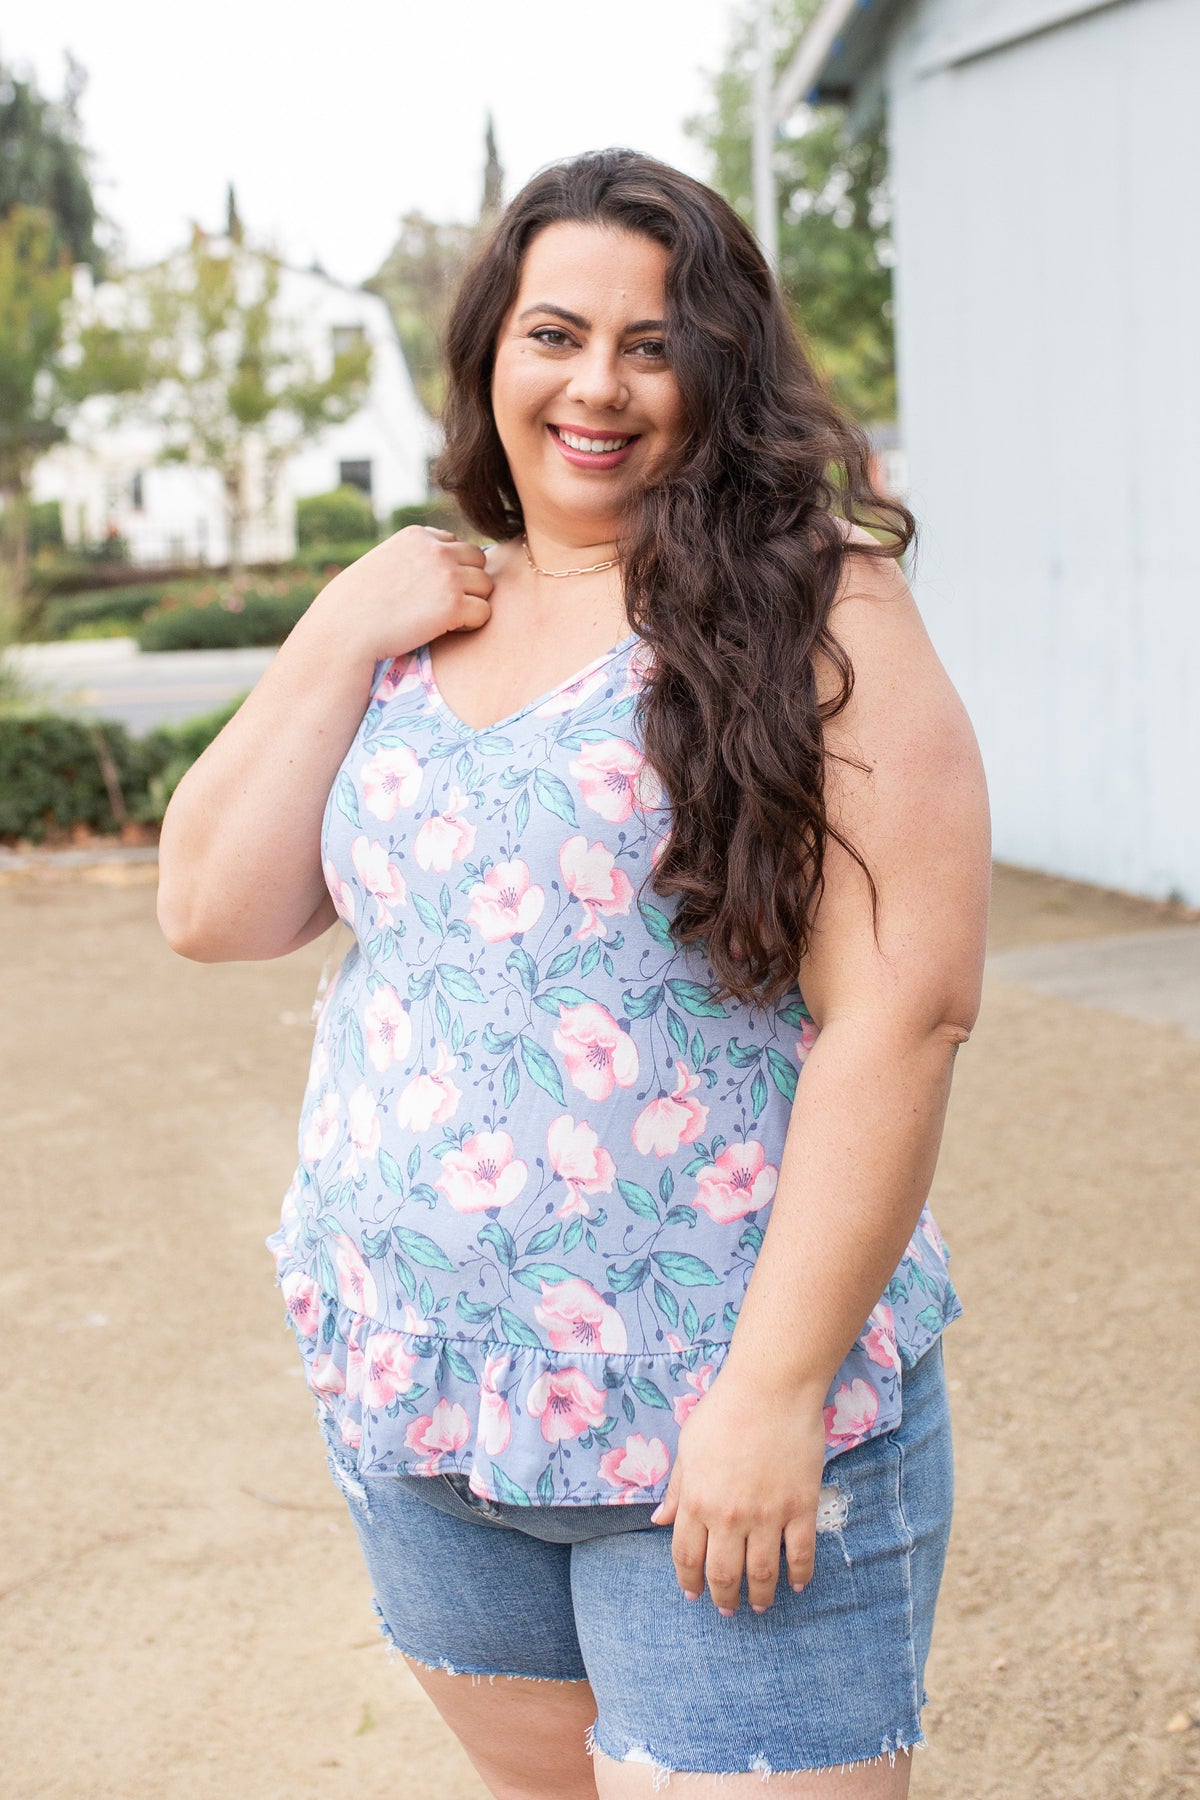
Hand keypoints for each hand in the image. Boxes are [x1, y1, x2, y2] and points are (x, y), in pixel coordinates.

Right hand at [311, 525, 492, 661]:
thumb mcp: (384, 564)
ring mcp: (447, 575)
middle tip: (444, 606)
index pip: (455, 544)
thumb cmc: (357, 605)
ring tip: (444, 619)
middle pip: (478, 560)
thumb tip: (442, 569)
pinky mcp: (453, 605)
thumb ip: (414, 558)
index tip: (428, 590)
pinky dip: (470, 625)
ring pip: (486, 585)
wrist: (344, 630)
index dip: (449, 570)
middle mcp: (435, 549)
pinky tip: (447, 631)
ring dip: (471, 603)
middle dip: (468, 583)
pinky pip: (484, 612)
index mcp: (417, 535)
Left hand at [649, 1365, 828, 1613]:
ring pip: (762, 1573)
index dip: (688, 1582)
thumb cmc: (724, 1410)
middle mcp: (729, 1516)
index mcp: (697, 1501)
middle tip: (727, 1609)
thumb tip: (659, 1520)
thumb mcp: (688, 1447)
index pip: (686, 1557)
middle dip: (723, 1598)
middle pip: (723, 1574)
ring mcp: (767, 1514)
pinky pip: (801, 1554)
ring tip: (759, 1606)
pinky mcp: (800, 1507)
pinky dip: (799, 1575)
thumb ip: (678, 1489)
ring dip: (759, 1596)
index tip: (693, 1594)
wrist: (771, 1388)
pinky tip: (796, 1584)